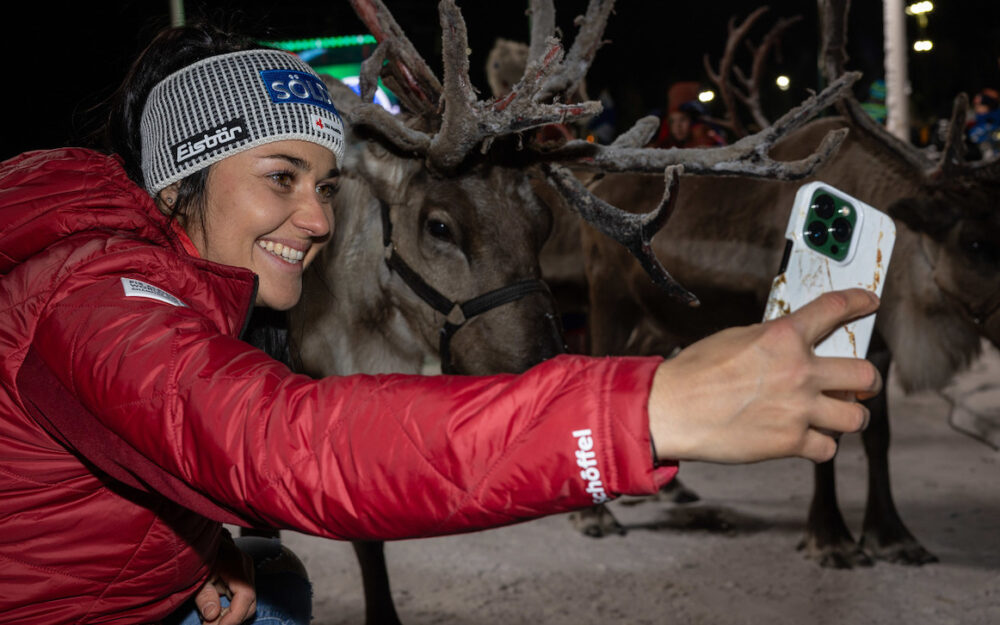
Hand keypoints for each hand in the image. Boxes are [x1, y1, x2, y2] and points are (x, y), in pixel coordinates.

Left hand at [194, 532, 255, 624]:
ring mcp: (247, 571)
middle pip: (250, 603)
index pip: (245, 598)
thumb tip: (211, 616)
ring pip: (247, 602)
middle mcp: (248, 568)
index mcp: (238, 566)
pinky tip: (216, 613)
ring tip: (210, 621)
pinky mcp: (243, 575)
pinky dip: (231, 608)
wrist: (198, 537)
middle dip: (231, 619)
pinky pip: (243, 597)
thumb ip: (205, 597)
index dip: (233, 618)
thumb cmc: (197, 555)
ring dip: (230, 615)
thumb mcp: (197, 578)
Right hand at [648, 288, 882, 463]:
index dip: (858, 302)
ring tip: (838, 416)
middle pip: (864, 374)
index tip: (868, 302)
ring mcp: (798, 409)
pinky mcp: (790, 442)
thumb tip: (794, 345)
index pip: (835, 309)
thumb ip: (773, 341)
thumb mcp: (736, 339)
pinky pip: (827, 447)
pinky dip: (819, 444)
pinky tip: (807, 438)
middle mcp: (798, 371)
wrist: (671, 410)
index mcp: (782, 337)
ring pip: (856, 416)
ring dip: (850, 415)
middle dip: (867, 380)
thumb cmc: (695, 373)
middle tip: (861, 384)